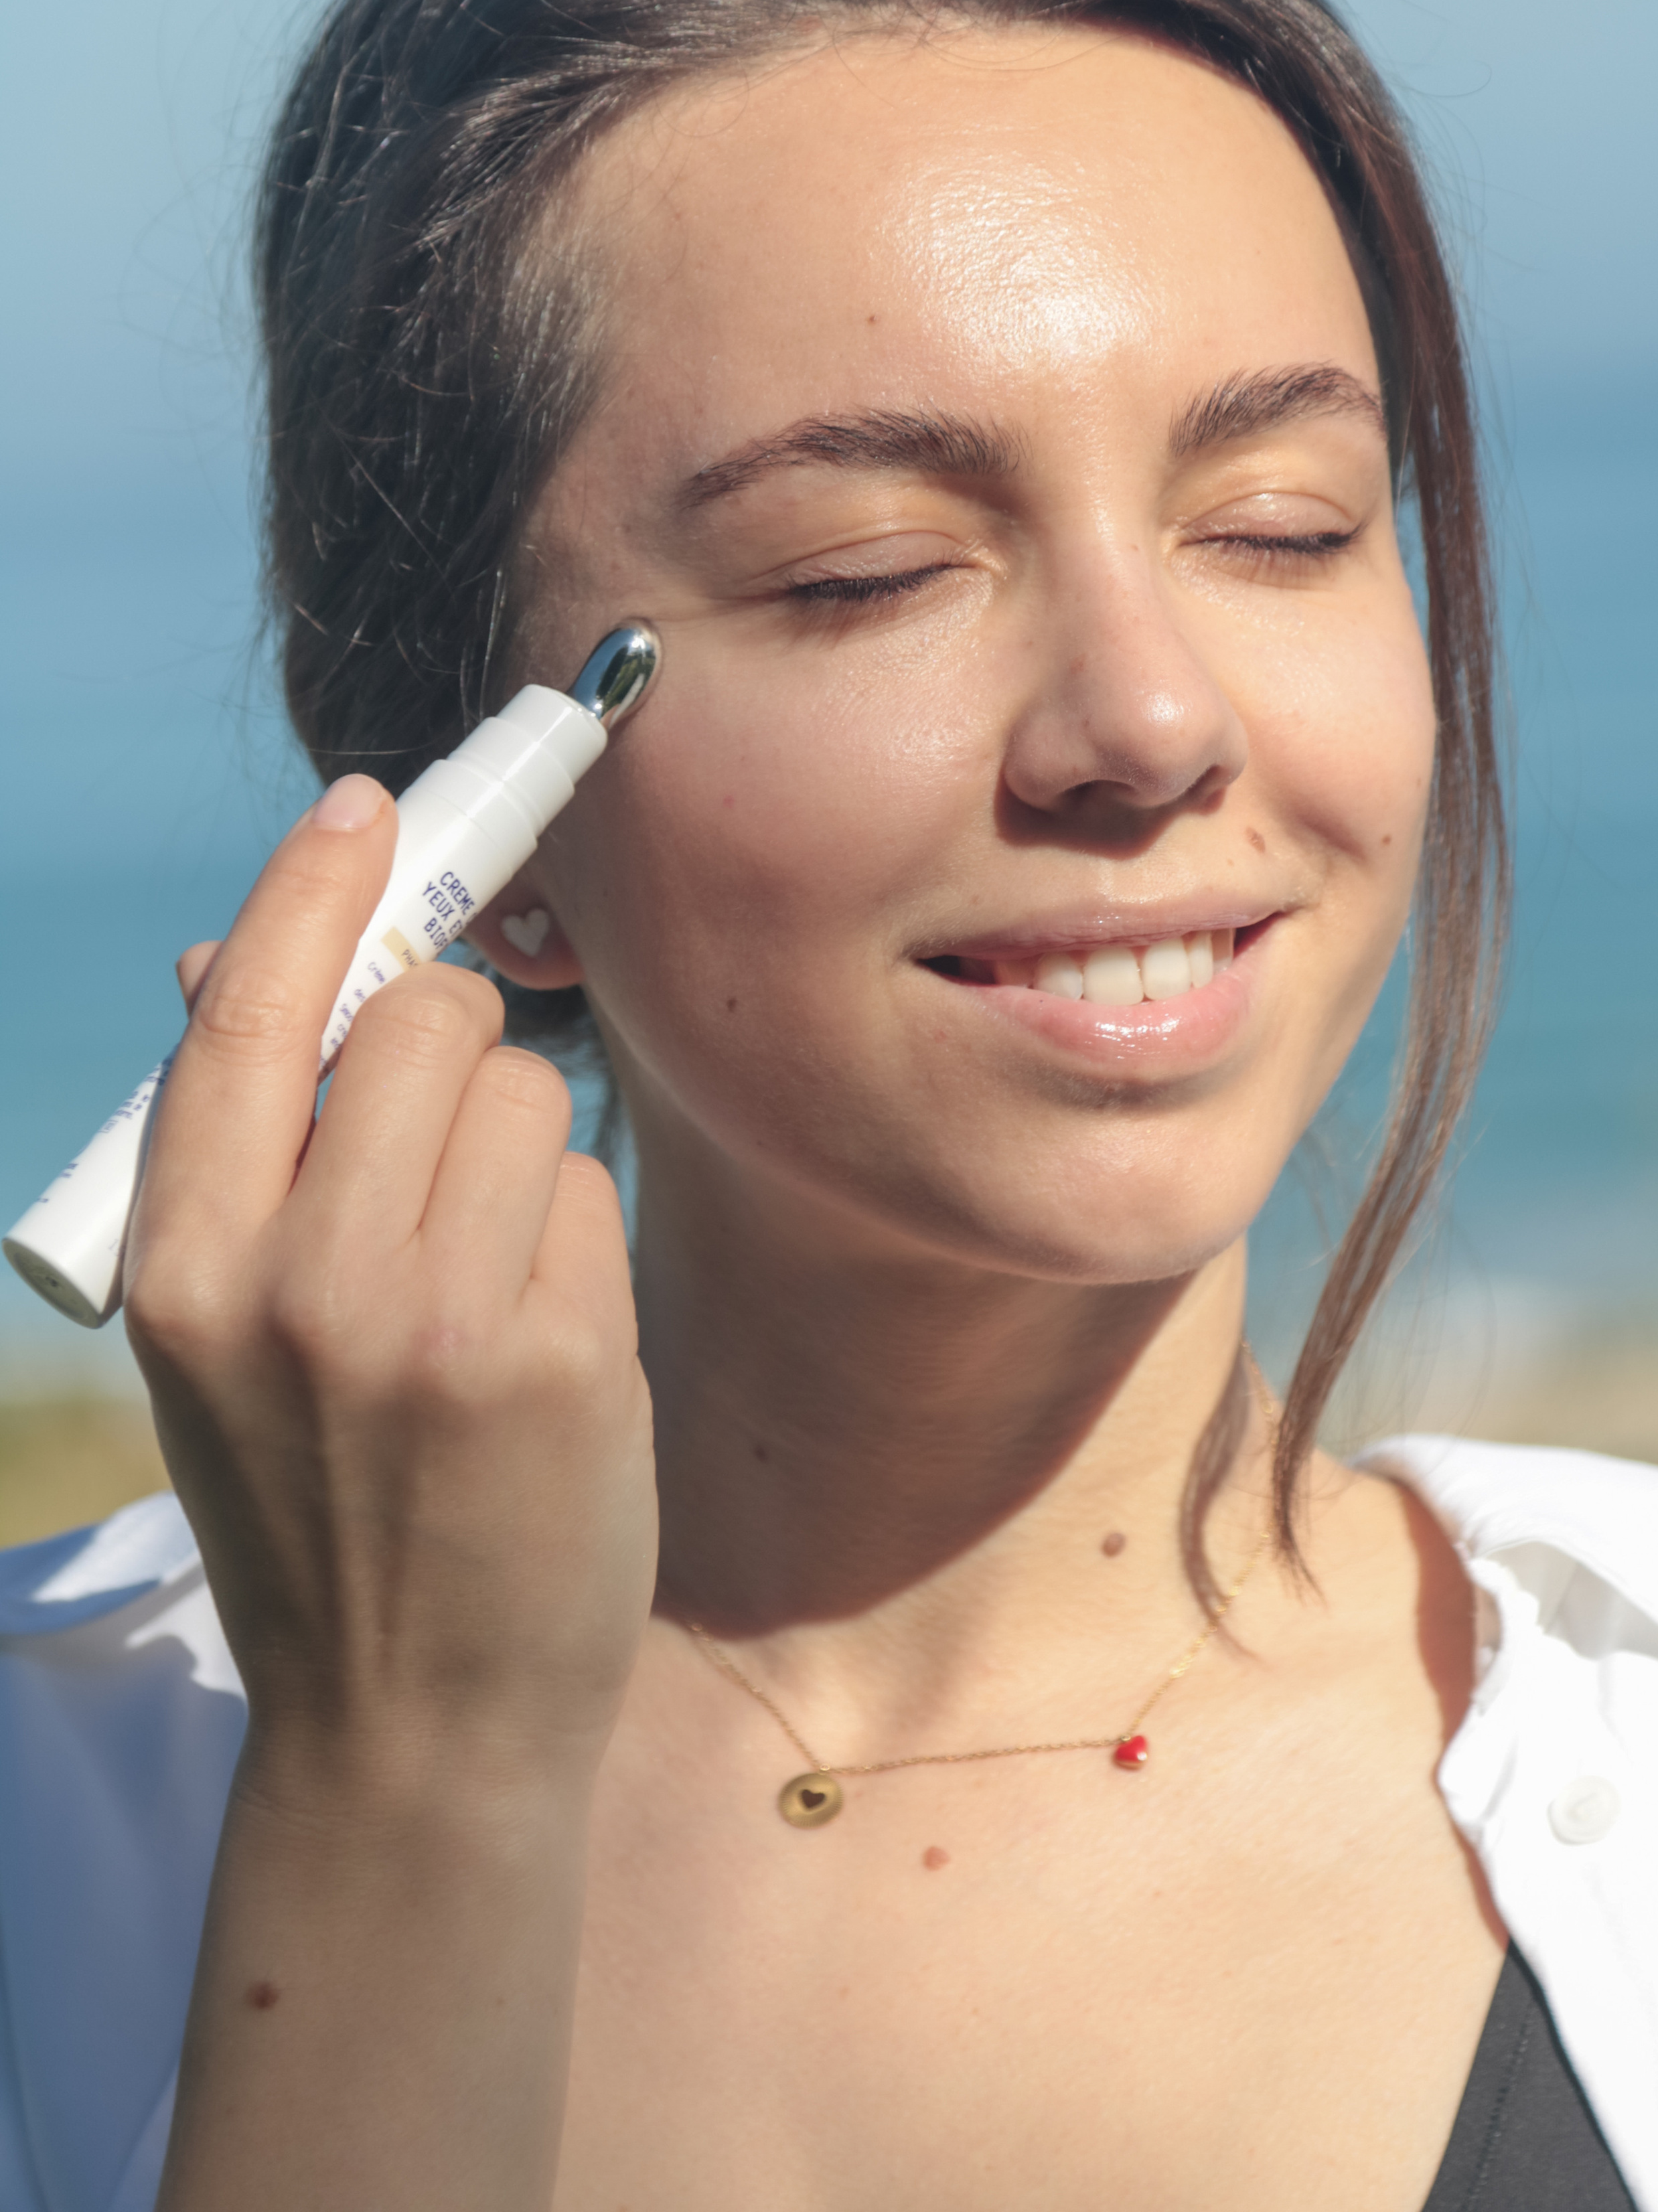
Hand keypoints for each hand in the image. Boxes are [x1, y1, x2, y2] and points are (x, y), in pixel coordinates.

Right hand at [125, 772, 657, 1805]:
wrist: (411, 1731)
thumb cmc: (322, 1508)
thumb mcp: (225, 1339)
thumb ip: (240, 1151)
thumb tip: (229, 957)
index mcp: (185, 1268)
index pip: (250, 1013)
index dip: (313, 891)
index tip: (366, 808)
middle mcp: (296, 1282)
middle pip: (429, 1020)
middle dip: (455, 1045)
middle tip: (442, 1148)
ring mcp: (431, 1322)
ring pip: (528, 1091)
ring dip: (521, 1155)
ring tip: (481, 1284)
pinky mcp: (556, 1358)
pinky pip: (590, 1193)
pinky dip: (573, 1242)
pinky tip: (538, 1351)